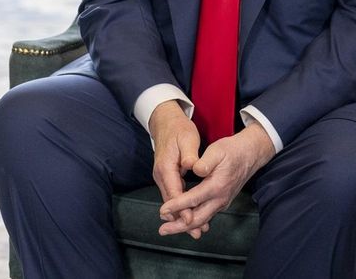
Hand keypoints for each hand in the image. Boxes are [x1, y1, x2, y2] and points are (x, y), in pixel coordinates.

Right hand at [148, 101, 204, 235]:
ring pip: (171, 200)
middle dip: (181, 218)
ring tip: (194, 230)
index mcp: (165, 167)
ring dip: (181, 215)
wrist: (165, 123)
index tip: (190, 219)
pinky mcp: (167, 177)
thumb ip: (189, 154)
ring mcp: (162, 176)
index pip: (174, 191)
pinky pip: (173, 195)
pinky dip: (181, 207)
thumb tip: (192, 165)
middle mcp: (161, 174)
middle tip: (195, 232)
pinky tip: (190, 215)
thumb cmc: (178, 130)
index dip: (182, 207)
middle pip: (170, 201)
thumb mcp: (186, 138)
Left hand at [158, 123, 275, 237]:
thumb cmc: (231, 151)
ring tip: (169, 229)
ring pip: (202, 220)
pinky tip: (183, 223)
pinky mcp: (221, 202)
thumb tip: (196, 170)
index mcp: (217, 186)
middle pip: (198, 218)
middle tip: (163, 230)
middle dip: (179, 226)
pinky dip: (194, 222)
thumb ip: (205, 162)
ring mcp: (222, 202)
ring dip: (185, 226)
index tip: (162, 210)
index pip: (193, 199)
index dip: (176, 206)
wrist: (250, 155)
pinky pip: (206, 216)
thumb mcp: (217, 151)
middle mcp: (220, 198)